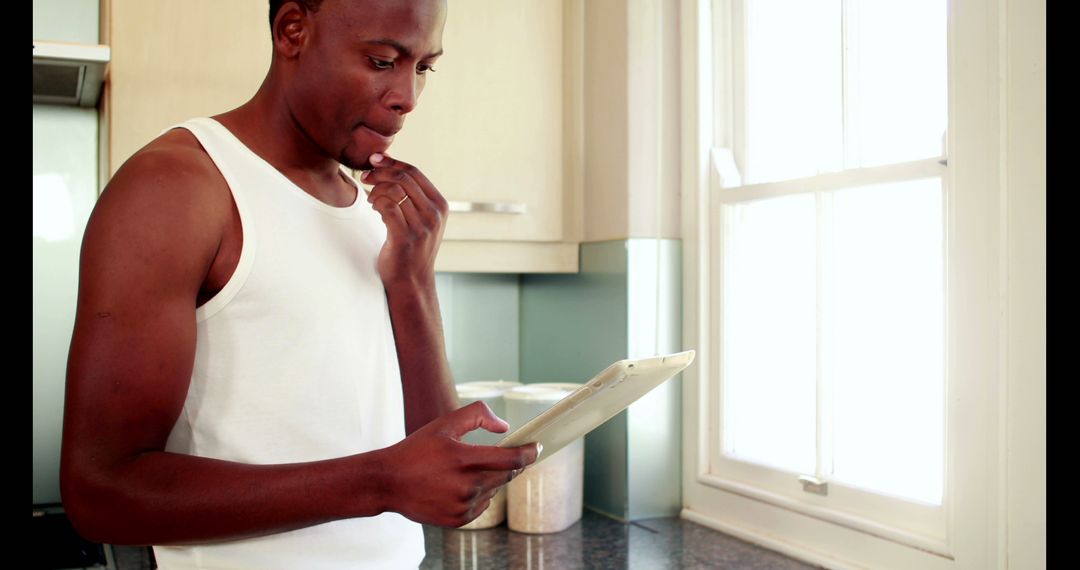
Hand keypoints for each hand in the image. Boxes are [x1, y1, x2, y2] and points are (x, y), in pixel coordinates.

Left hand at [361, 153, 448, 286]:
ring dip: (376, 191)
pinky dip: (376, 203)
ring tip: (371, 200)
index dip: (391, 162)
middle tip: (365, 177)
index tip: (373, 160)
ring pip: (393, 191)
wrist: (412, 281)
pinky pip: (386, 207)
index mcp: (440, 205)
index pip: (414, 172)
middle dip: (380, 172)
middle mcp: (434, 214)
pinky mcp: (406, 238)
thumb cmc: (412, 247)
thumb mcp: (422, 219)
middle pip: (403, 178)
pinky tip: (373, 208)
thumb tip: (389, 164)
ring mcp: (422, 227)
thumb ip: (413, 196)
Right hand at [376, 401, 541, 527]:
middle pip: (508, 475)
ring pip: (495, 490)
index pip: (512, 459)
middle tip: (508, 454)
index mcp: (465, 459)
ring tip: (471, 469)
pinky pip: (483, 505)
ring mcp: (463, 505)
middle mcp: (467, 486)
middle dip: (512, 463)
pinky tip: (461, 485)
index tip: (537, 447)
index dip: (529, 452)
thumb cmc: (416, 450)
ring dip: (493, 478)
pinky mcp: (458, 520)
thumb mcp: (444, 423)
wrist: (387, 482)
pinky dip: (480, 494)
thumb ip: (477, 415)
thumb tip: (504, 427)